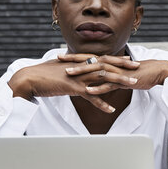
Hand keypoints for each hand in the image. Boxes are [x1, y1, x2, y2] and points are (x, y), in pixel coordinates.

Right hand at [7, 57, 138, 112]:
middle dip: (124, 67)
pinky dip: (101, 103)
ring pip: (103, 78)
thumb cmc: (43, 75)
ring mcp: (78, 77)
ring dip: (119, 82)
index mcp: (79, 62)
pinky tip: (111, 109)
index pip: (102, 59)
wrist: (29, 78)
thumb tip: (77, 71)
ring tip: (133, 85)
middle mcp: (81, 67)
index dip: (117, 60)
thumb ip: (72, 69)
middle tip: (138, 69)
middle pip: (107, 66)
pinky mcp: (72, 88)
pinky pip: (90, 96)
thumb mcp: (61, 70)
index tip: (129, 60)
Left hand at [59, 54, 167, 94]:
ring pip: (97, 71)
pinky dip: (98, 88)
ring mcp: (117, 72)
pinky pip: (109, 85)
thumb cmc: (142, 73)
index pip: (90, 56)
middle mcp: (112, 64)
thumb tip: (103, 77)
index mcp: (111, 61)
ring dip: (82, 72)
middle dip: (73, 60)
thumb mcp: (123, 72)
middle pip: (89, 60)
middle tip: (59, 59)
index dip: (75, 56)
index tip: (62, 55)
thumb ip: (112, 74)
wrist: (158, 72)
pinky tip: (88, 91)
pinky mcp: (124, 81)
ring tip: (69, 74)